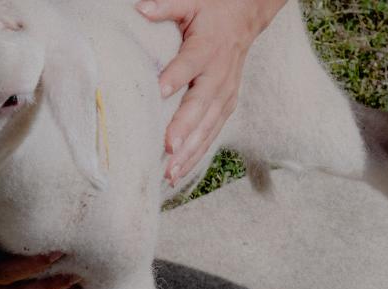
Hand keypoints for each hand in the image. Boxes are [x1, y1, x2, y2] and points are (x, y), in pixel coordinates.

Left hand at [136, 0, 284, 183]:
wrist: (246, 17)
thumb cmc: (213, 10)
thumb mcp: (191, 2)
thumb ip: (167, 7)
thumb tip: (141, 8)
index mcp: (207, 48)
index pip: (189, 64)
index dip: (175, 77)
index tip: (160, 92)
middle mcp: (219, 75)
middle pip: (201, 105)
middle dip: (185, 130)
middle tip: (169, 150)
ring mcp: (225, 93)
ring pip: (208, 126)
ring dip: (191, 151)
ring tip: (171, 173)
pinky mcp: (226, 105)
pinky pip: (212, 133)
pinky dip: (198, 154)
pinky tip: (180, 172)